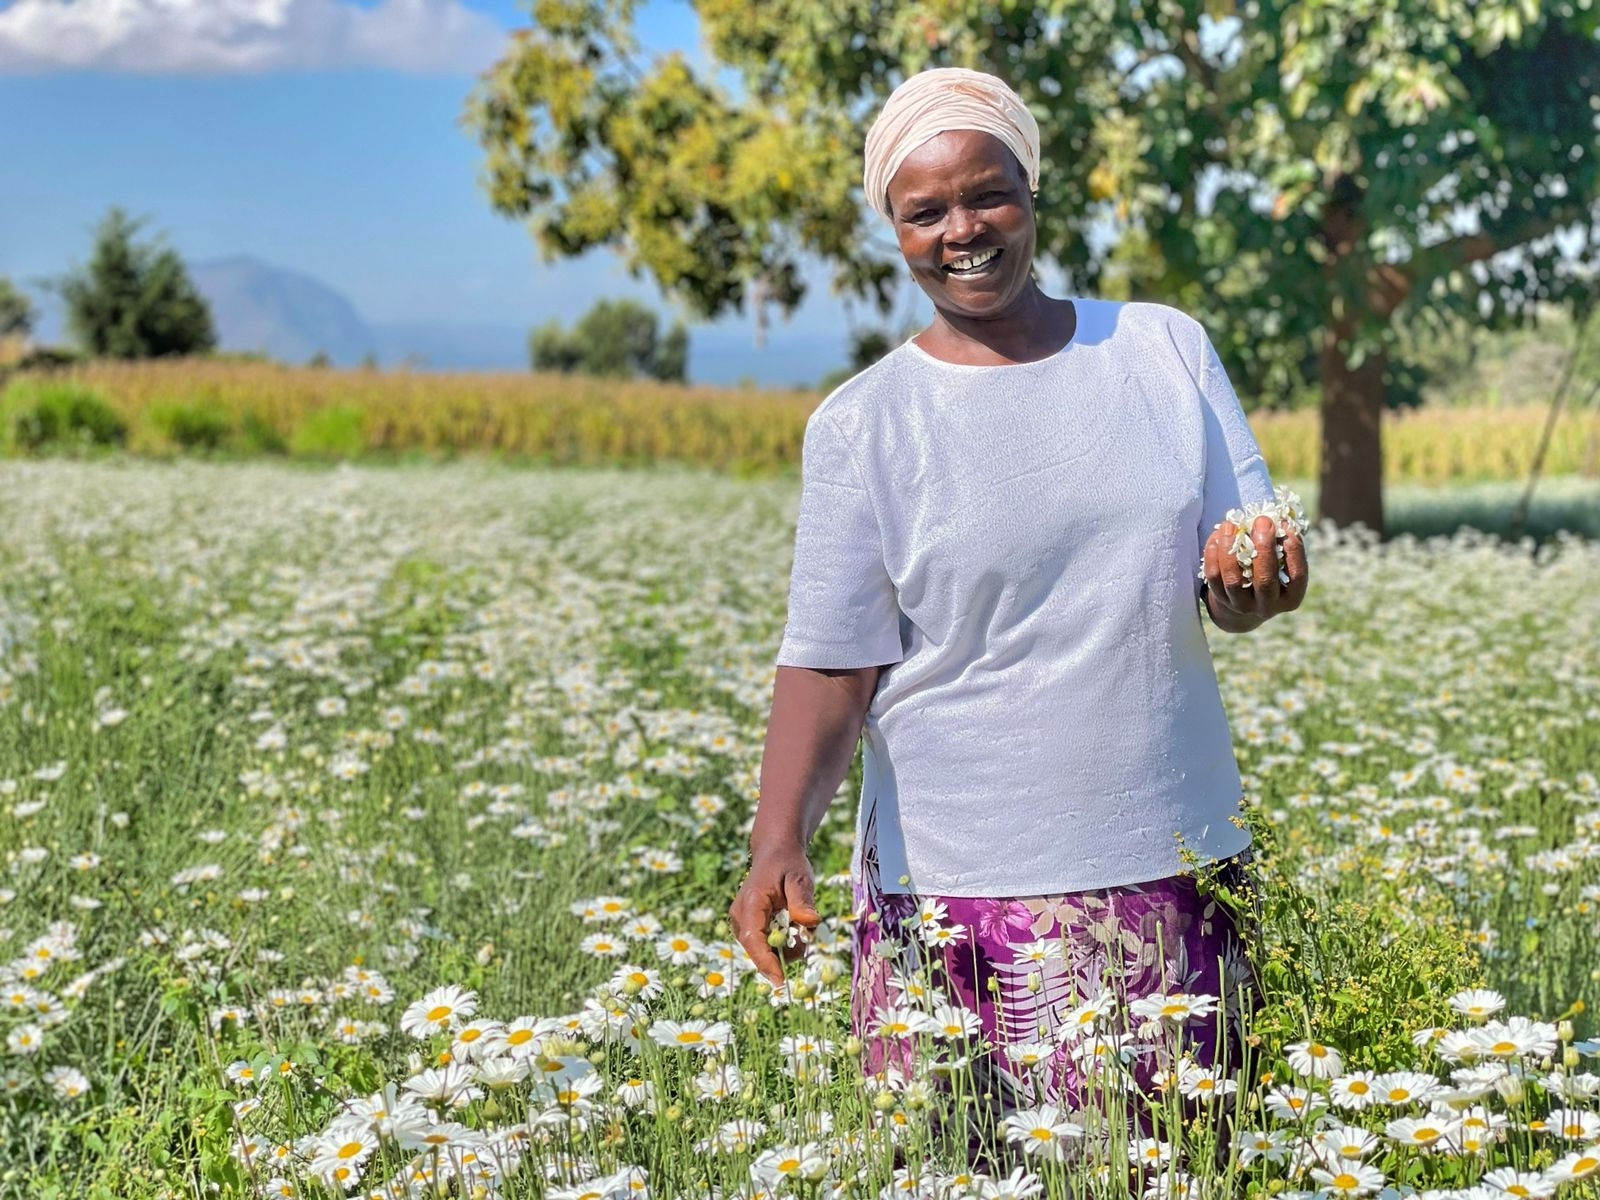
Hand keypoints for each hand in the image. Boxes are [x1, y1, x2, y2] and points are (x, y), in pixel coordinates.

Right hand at [728, 844, 819, 985]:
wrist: (775, 853)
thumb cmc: (788, 864)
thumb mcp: (800, 878)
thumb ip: (802, 900)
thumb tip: (810, 922)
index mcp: (751, 903)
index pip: (753, 940)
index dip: (766, 963)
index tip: (781, 981)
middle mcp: (739, 916)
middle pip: (758, 949)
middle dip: (784, 951)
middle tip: (805, 934)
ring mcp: (741, 922)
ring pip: (762, 949)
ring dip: (785, 945)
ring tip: (798, 922)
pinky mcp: (747, 926)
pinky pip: (764, 943)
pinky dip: (781, 940)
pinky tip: (790, 923)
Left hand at [1202, 515, 1308, 628]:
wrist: (1244, 600)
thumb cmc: (1270, 571)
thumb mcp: (1282, 563)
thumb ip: (1282, 545)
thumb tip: (1277, 518)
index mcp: (1291, 598)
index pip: (1298, 576)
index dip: (1294, 551)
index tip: (1287, 525)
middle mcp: (1267, 606)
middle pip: (1265, 580)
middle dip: (1264, 548)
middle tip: (1262, 521)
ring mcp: (1242, 606)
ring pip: (1234, 580)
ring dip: (1230, 550)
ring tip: (1230, 526)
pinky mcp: (1221, 600)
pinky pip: (1213, 577)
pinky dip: (1212, 555)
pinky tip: (1216, 537)